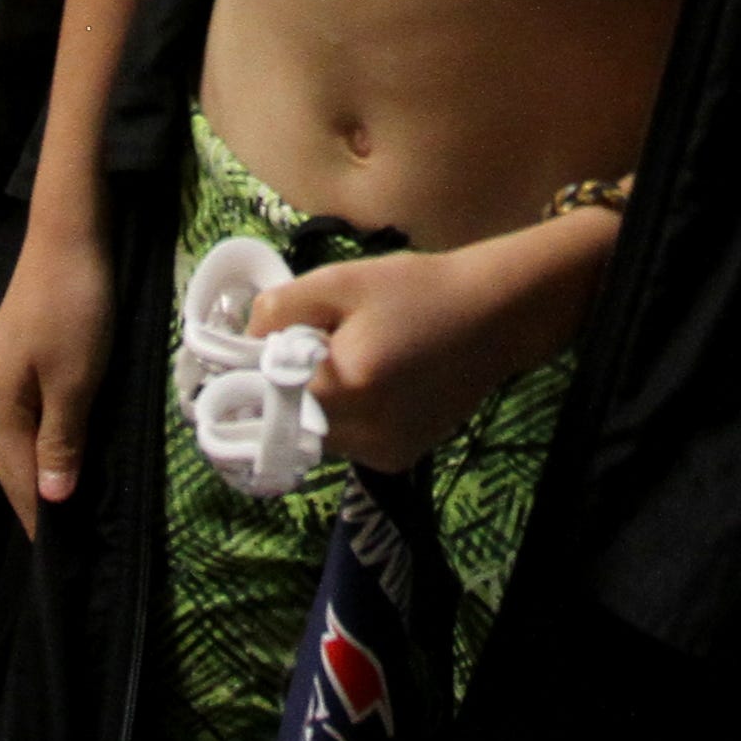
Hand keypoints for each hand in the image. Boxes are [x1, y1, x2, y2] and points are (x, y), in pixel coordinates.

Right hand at [0, 223, 112, 534]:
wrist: (68, 233)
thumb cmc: (74, 307)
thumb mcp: (76, 378)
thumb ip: (61, 437)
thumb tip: (49, 497)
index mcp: (0, 404)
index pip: (17, 477)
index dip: (36, 515)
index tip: (53, 559)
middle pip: (10, 460)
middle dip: (30, 500)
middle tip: (56, 544)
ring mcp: (3, 370)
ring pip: (17, 437)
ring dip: (35, 471)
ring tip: (57, 505)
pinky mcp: (21, 352)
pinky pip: (27, 413)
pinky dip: (41, 440)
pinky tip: (56, 447)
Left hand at [247, 223, 601, 473]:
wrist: (494, 315)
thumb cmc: (418, 289)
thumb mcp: (341, 281)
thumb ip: (281, 309)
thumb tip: (245, 339)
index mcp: (345, 388)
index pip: (267, 396)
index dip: (256, 371)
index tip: (262, 347)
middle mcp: (363, 435)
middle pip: (289, 421)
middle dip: (289, 387)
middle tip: (315, 345)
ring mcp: (383, 453)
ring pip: (318, 435)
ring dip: (317, 405)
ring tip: (354, 360)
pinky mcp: (401, 458)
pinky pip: (350, 444)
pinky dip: (349, 418)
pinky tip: (379, 383)